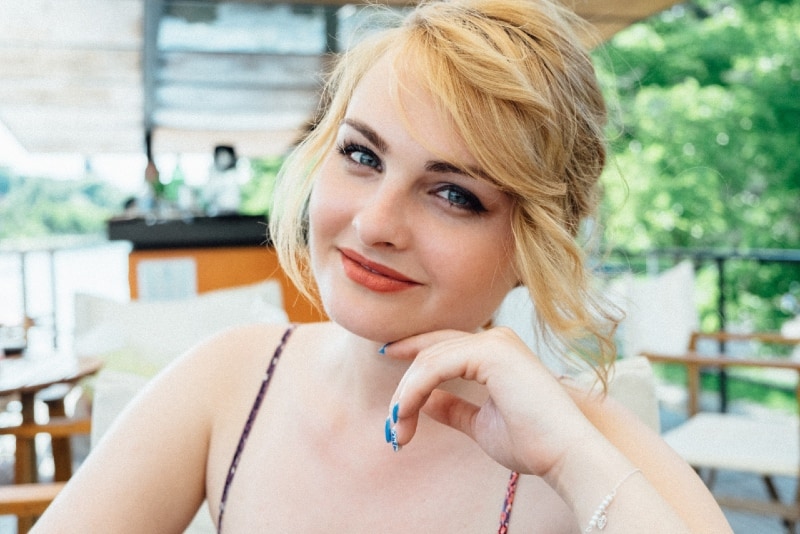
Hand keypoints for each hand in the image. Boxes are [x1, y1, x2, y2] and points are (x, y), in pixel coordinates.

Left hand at [384, 327, 597, 476]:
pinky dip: (414, 391)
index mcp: (496, 352)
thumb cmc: (533, 442)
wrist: (566, 453)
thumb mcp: (481, 424)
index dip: (412, 352)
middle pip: (431, 351)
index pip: (443, 345)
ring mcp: (494, 342)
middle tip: (392, 422)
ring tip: (398, 429)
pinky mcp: (490, 352)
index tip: (387, 364)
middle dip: (405, 386)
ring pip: (428, 359)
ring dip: (406, 395)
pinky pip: (434, 366)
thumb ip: (454, 408)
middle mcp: (495, 340)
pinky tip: (406, 414)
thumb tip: (426, 402)